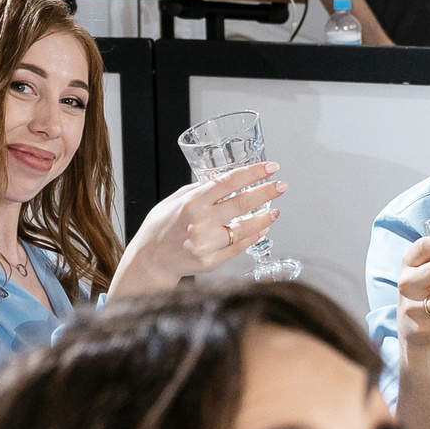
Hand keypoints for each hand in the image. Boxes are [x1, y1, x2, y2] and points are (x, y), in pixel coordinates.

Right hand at [128, 162, 282, 280]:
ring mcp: (206, 243)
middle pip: (242, 203)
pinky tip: (260, 229)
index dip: (253, 173)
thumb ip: (199, 191)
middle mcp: (200, 222)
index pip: (228, 182)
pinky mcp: (210, 261)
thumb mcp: (174, 200)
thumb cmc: (160, 228)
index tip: (270, 167)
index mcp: (191, 202)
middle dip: (265, 192)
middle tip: (280, 186)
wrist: (149, 260)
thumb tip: (225, 180)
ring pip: (244, 228)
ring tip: (275, 211)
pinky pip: (238, 247)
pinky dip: (252, 237)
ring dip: (263, 218)